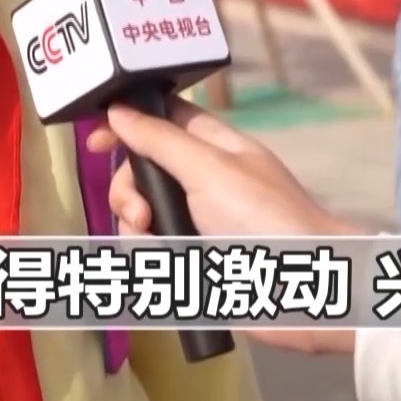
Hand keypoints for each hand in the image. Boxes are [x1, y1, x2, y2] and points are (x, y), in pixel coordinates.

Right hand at [88, 98, 361, 355]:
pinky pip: (152, 253)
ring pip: (140, 216)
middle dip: (129, 193)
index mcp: (214, 146)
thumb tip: (120, 111)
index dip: (127, 124)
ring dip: (139, 232)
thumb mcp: (209, 168)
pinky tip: (171, 269)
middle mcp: (202, 180)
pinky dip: (154, 260)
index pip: (162, 119)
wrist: (303, 290)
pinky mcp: (193, 259)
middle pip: (140, 173)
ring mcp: (196, 221)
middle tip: (142, 214)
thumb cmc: (266, 218)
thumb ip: (161, 139)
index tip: (97, 141)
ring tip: (164, 251)